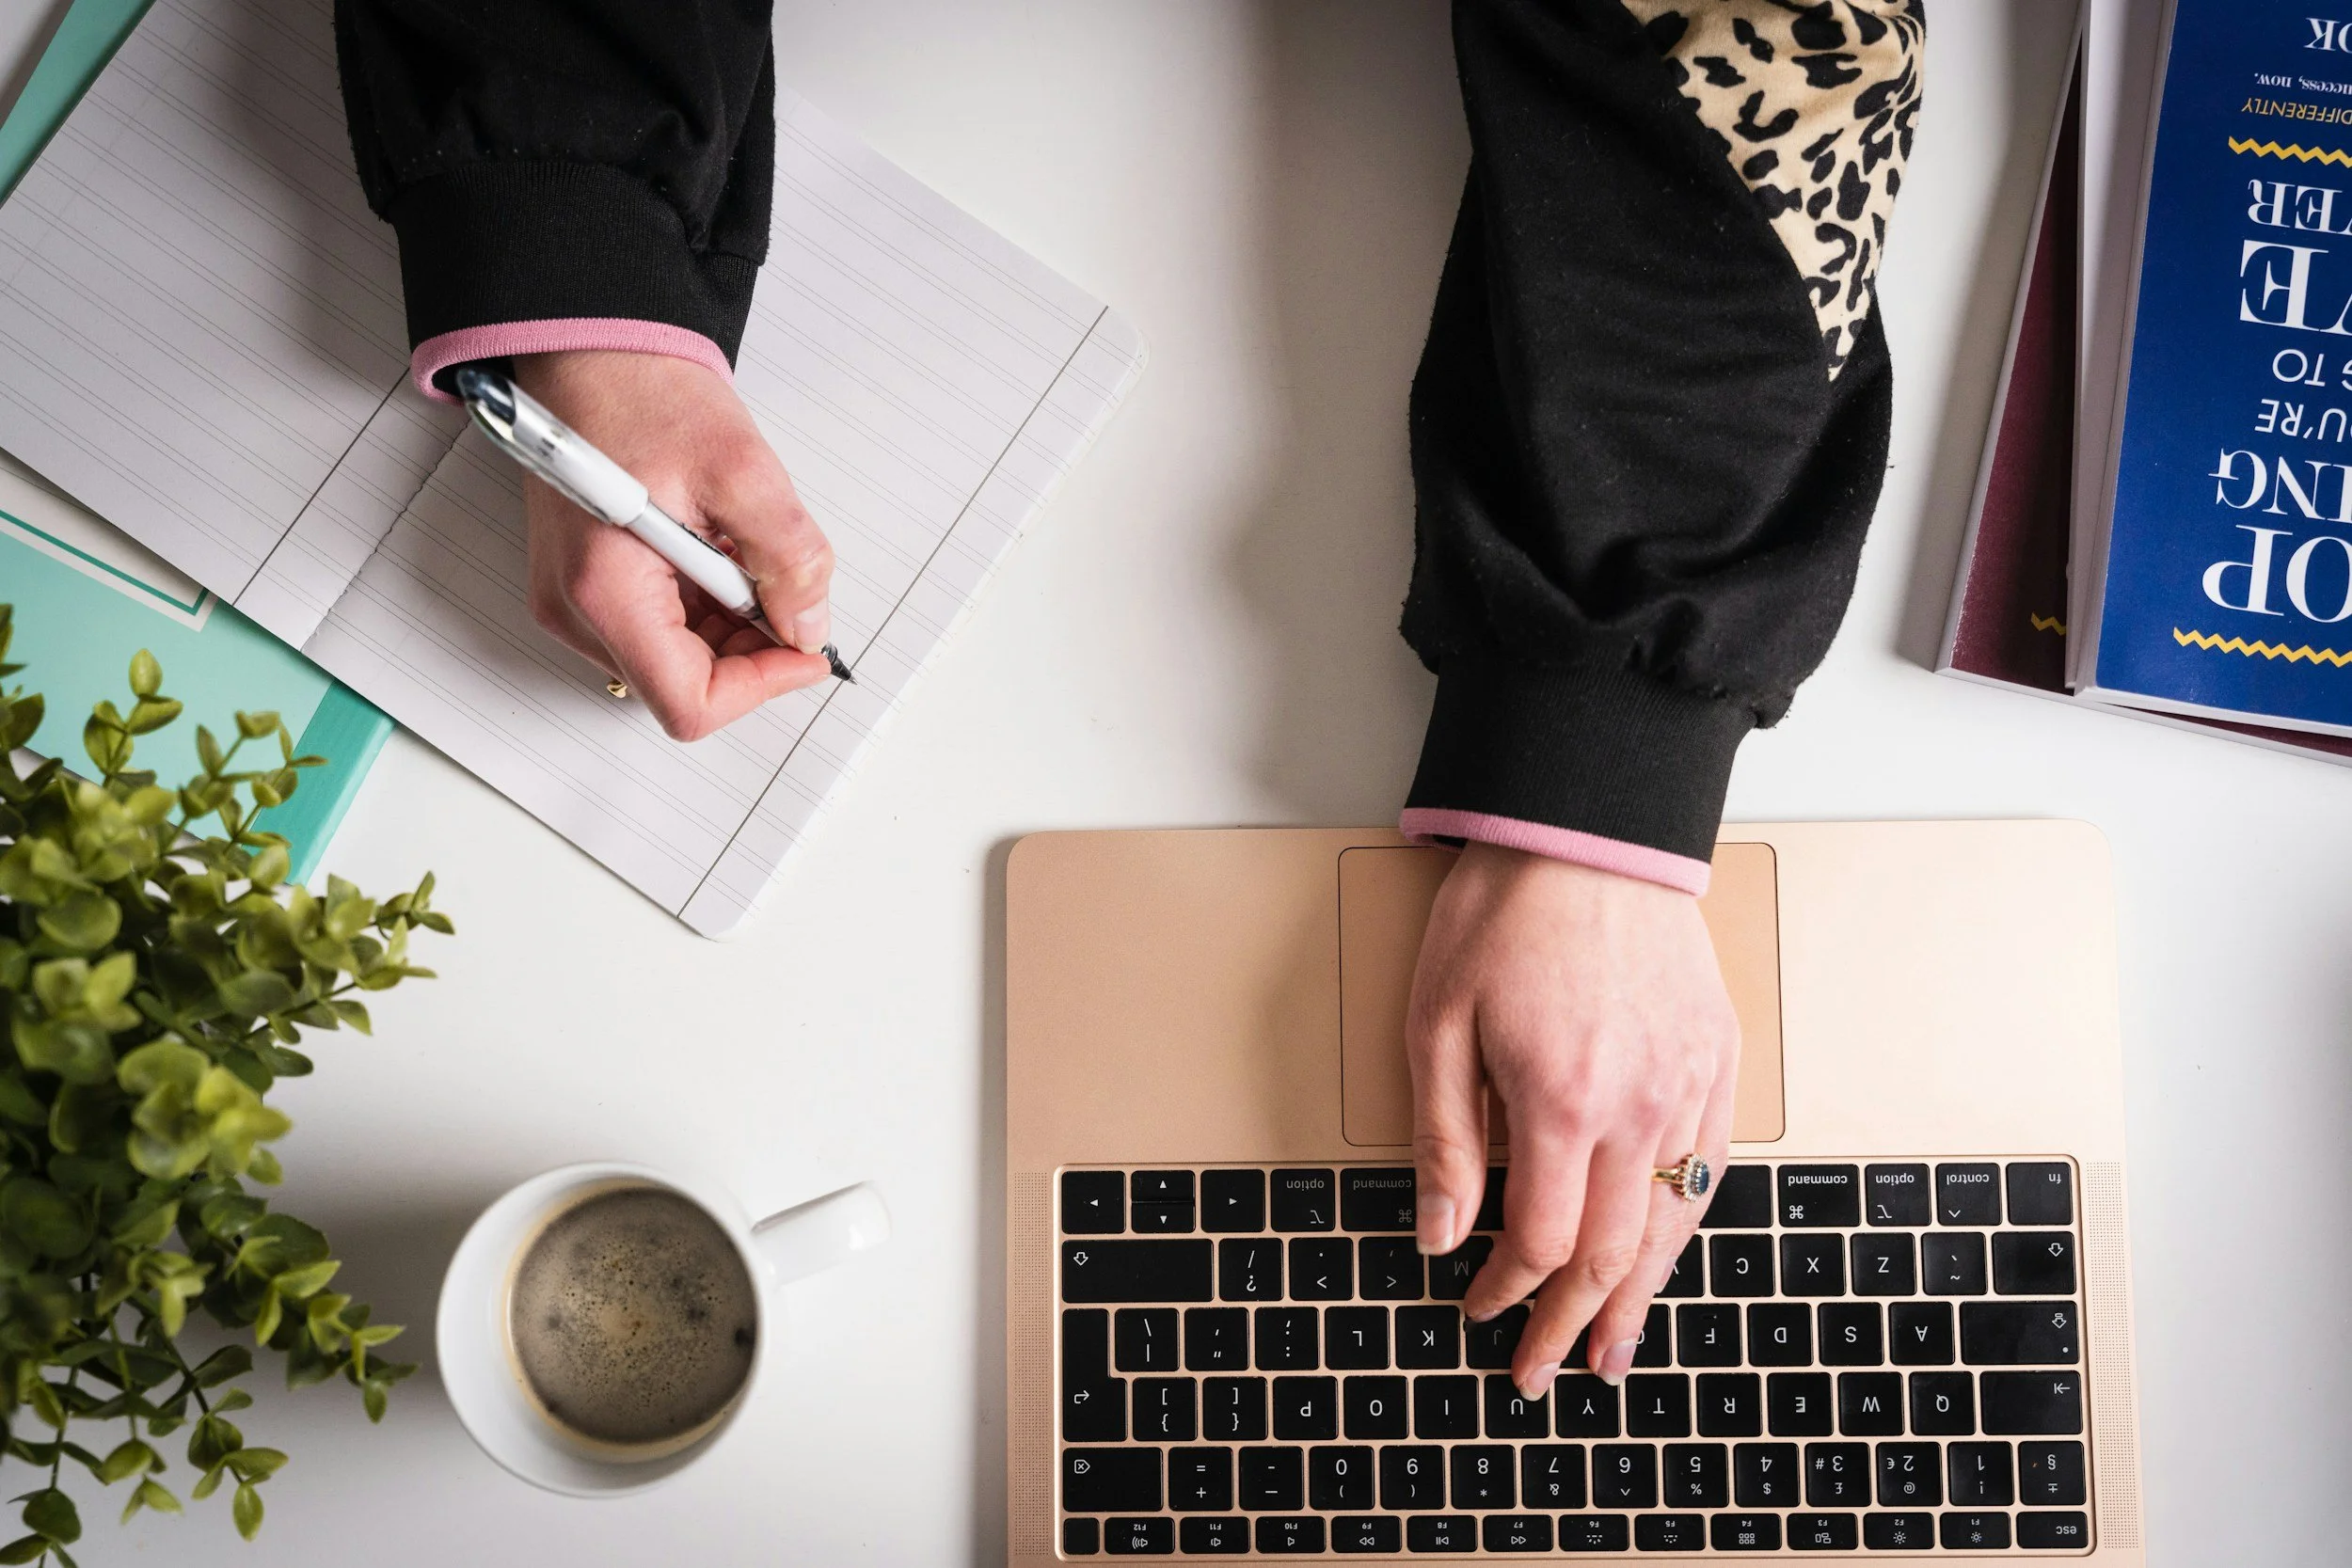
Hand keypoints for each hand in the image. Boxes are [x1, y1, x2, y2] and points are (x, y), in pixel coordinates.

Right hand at [512, 350, 836, 739]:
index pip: (689, 703)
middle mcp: (575, 610)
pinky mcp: (583, 584)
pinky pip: (655, 625)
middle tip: (784, 588)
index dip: (762, 685)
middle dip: (749, 650)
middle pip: (682, 684)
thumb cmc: (641, 392)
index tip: (805, 647)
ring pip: (673, 658)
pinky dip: (703, 604)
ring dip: (729, 625)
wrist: (588, 349)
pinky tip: (717, 552)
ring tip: (744, 553)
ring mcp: (572, 600)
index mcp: (605, 590)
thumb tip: (808, 624)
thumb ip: (788, 558)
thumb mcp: (742, 469)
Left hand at [1407, 843, 1738, 1397]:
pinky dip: (1681, 1230)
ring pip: (1670, 1226)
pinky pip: (1707, 1171)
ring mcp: (1689, 1086)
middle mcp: (1639, 1107)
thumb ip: (1443, 1139)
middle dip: (1570, 1324)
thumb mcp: (1437, 1022)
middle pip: (1612, 1253)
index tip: (1474, 1308)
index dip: (1506, 1290)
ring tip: (1610, 1353)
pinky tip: (1661, 1257)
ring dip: (1638, 1300)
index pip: (1540, 1240)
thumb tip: (1439, 1235)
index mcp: (1562, 1102)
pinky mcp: (1718, 1059)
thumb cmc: (1503, 914)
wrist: (1590, 829)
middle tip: (1539, 1373)